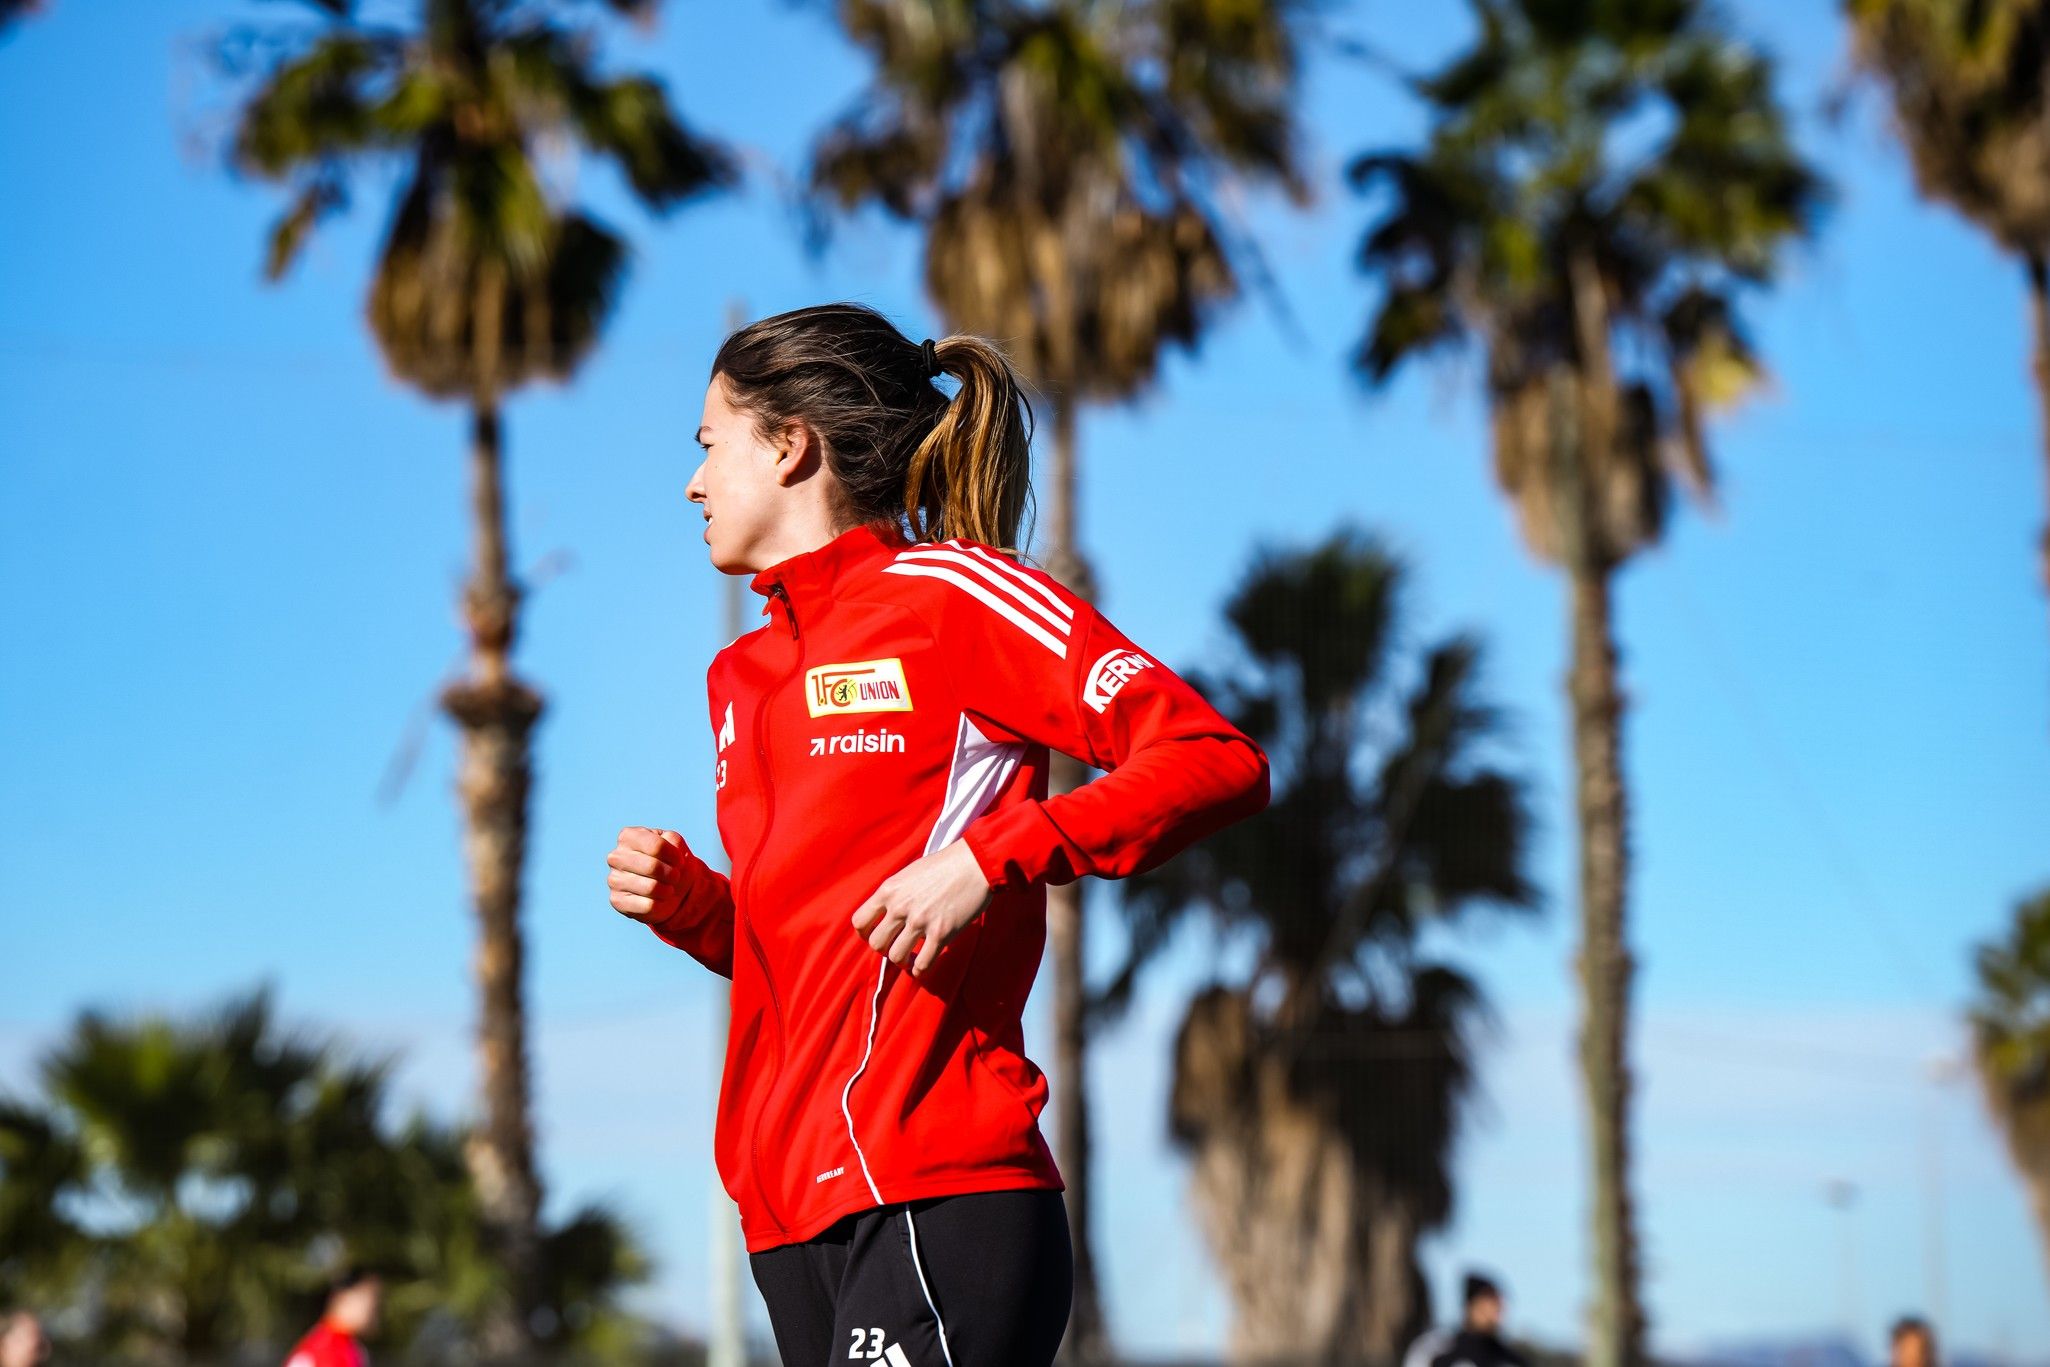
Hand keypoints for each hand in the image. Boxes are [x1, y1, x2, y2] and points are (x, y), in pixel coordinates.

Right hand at [607, 826, 688, 923]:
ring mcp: (614, 879)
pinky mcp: (617, 901)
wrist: (671, 890)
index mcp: (629, 837)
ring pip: (651, 888)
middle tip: (675, 876)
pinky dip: (660, 904)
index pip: (656, 845)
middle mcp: (616, 857)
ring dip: (668, 890)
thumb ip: (674, 841)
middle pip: (653, 867)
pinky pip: (647, 906)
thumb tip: (667, 847)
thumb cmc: (672, 864)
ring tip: (668, 888)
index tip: (680, 861)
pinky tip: (658, 899)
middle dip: (672, 874)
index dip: (675, 856)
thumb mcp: (678, 847)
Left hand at [850, 840, 993, 975]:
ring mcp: (920, 921)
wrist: (975, 863)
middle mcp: (900, 907)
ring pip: (896, 957)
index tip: (879, 934)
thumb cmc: (945, 865)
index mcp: (889, 890)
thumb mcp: (909, 873)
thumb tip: (887, 914)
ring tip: (911, 958)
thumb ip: (895, 893)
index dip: (866, 934)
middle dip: (885, 950)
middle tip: (897, 946)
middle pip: (876, 944)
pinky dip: (920, 971)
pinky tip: (923, 966)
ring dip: (902, 961)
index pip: (860, 921)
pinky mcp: (941, 933)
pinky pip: (922, 964)